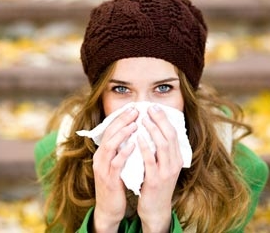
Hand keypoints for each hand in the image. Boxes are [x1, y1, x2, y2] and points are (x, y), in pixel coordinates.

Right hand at [92, 107, 137, 232]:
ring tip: (134, 124)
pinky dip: (124, 153)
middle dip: (121, 121)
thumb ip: (121, 150)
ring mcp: (103, 168)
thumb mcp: (116, 164)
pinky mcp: (109, 179)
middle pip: (109, 134)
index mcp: (103, 153)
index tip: (132, 109)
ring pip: (110, 146)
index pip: (110, 131)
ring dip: (122, 134)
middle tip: (134, 111)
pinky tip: (134, 144)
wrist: (109, 208)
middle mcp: (100, 158)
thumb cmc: (116, 184)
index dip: (120, 119)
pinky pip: (116, 163)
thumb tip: (133, 134)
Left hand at [137, 105, 182, 232]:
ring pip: (162, 145)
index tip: (155, 107)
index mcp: (177, 158)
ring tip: (143, 119)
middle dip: (160, 120)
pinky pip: (150, 160)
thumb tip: (153, 130)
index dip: (164, 119)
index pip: (173, 133)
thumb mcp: (163, 165)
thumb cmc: (156, 183)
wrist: (155, 208)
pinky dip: (145, 147)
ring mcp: (166, 172)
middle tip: (149, 108)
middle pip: (170, 136)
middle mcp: (174, 163)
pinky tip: (138, 137)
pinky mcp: (155, 180)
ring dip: (153, 130)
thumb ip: (160, 150)